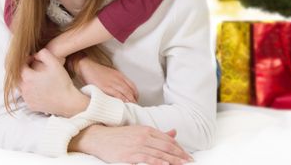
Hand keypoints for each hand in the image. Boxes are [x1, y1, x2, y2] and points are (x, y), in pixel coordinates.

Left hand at [19, 48, 88, 116]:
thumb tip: (36, 54)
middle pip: (18, 77)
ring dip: (27, 81)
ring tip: (38, 78)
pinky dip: (30, 91)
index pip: (21, 66)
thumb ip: (44, 54)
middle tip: (34, 68)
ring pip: (21, 87)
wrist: (67, 101)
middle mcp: (24, 88)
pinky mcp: (31, 105)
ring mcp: (27, 98)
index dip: (26, 60)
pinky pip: (26, 96)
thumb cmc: (62, 83)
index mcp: (28, 77)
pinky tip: (40, 88)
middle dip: (25, 71)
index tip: (33, 58)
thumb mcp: (55, 63)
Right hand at [71, 124, 193, 164]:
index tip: (187, 154)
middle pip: (166, 146)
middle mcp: (144, 136)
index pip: (168, 139)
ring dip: (173, 160)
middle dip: (180, 155)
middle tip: (190, 161)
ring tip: (183, 164)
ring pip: (160, 153)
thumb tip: (173, 132)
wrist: (99, 137)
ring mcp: (137, 145)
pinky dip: (158, 161)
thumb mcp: (139, 131)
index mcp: (147, 130)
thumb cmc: (119, 136)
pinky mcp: (130, 155)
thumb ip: (158, 134)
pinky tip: (166, 164)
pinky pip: (147, 158)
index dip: (179, 148)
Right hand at [77, 57, 138, 102]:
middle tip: (135, 107)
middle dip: (133, 100)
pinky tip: (122, 105)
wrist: (87, 67)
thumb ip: (116, 81)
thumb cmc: (97, 72)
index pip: (132, 86)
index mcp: (120, 75)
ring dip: (129, 101)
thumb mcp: (110, 74)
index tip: (136, 100)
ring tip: (130, 108)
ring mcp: (112, 83)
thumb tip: (121, 91)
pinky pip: (117, 95)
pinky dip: (121, 100)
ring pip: (125, 93)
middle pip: (130, 91)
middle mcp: (118, 79)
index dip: (135, 94)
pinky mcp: (105, 88)